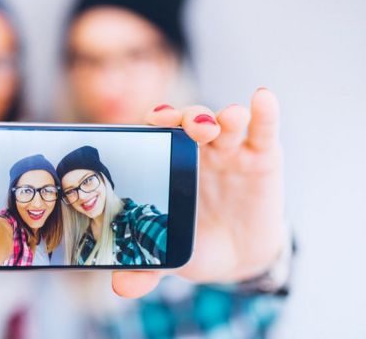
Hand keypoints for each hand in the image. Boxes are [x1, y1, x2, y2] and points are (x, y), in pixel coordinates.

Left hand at [112, 88, 285, 297]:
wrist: (237, 256)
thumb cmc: (194, 242)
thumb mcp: (170, 254)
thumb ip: (145, 267)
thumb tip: (120, 286)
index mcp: (169, 164)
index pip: (158, 133)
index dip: (155, 122)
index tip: (153, 121)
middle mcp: (198, 150)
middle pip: (190, 120)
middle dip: (189, 116)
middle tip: (190, 125)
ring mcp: (231, 150)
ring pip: (226, 121)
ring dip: (225, 116)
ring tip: (225, 120)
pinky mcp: (262, 156)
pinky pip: (263, 129)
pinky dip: (264, 112)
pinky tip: (262, 98)